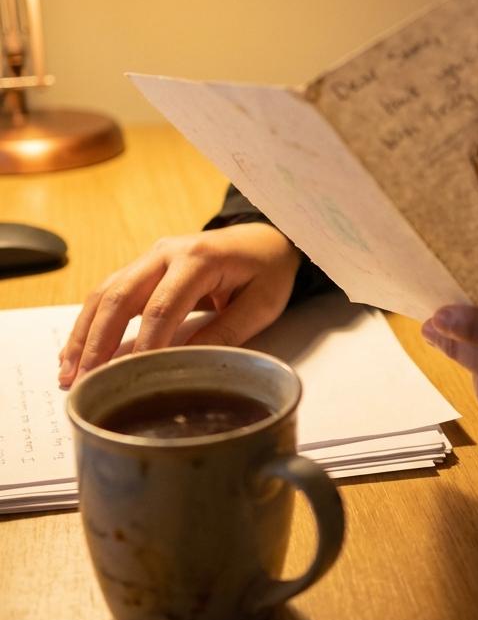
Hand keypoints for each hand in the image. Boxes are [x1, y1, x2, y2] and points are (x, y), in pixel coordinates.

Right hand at [58, 223, 300, 385]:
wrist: (267, 239)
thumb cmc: (268, 271)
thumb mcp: (261, 305)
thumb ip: (225, 333)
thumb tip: (184, 366)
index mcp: (199, 259)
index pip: (163, 307)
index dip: (145, 345)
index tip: (130, 378)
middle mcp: (167, 252)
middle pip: (120, 296)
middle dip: (98, 342)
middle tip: (83, 381)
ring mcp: (152, 256)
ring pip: (106, 293)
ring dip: (84, 333)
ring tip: (68, 373)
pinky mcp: (145, 267)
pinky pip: (110, 292)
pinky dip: (91, 322)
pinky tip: (78, 351)